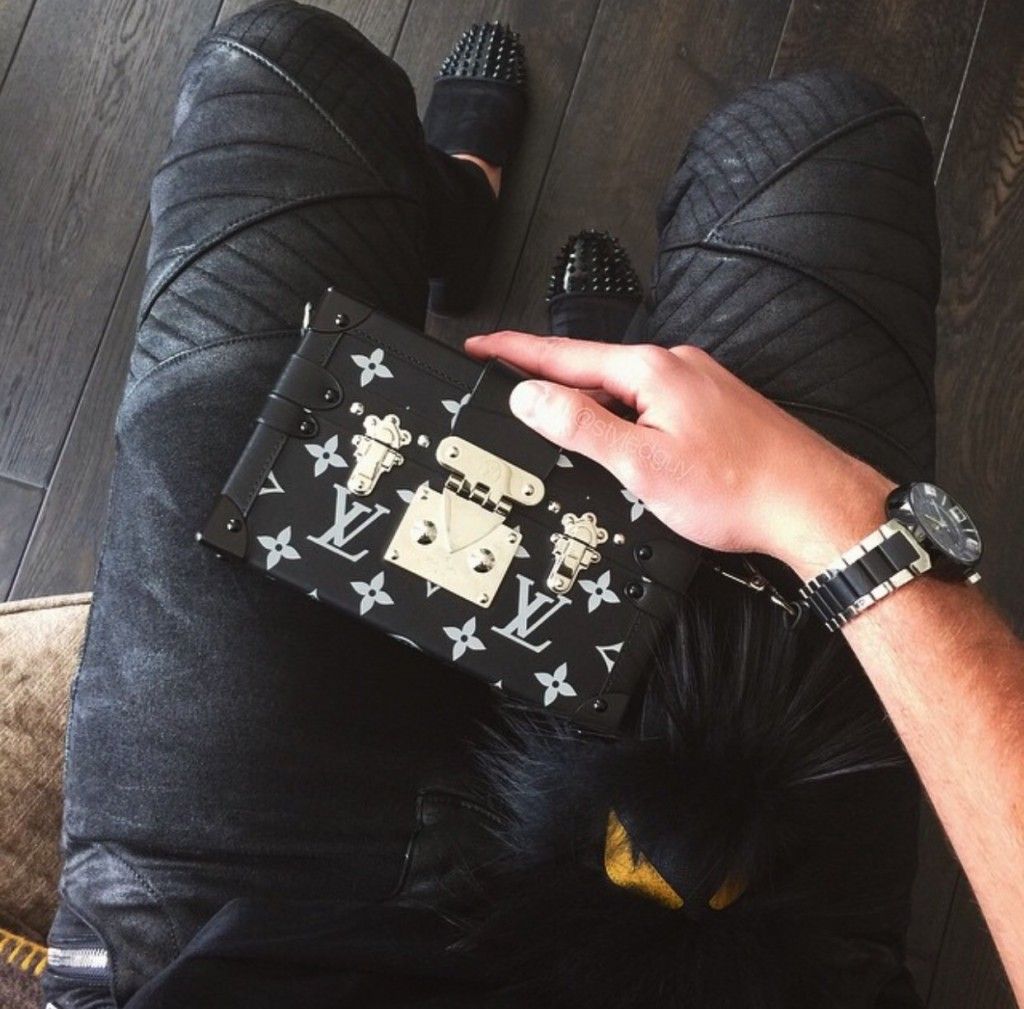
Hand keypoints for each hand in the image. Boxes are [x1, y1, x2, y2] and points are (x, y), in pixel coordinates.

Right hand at [464, 332, 894, 576]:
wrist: (812, 505)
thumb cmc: (739, 488)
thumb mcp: (643, 463)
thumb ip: (581, 426)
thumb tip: (529, 396)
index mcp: (651, 371)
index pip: (564, 355)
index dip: (514, 352)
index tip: (480, 347)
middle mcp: (676, 366)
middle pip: (592, 368)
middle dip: (546, 378)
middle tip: (506, 388)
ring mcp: (698, 384)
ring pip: (622, 388)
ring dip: (585, 402)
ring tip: (555, 424)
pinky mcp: (712, 407)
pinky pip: (649, 401)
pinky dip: (621, 415)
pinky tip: (619, 441)